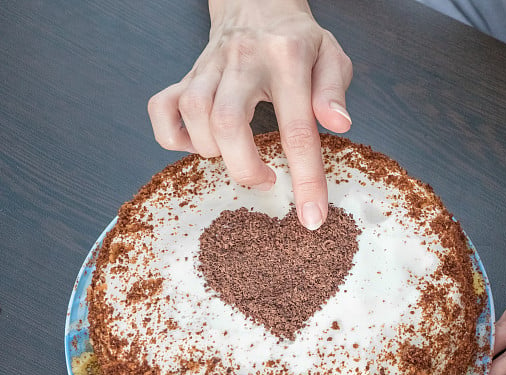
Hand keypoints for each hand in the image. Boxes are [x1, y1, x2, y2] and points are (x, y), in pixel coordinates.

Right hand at [147, 0, 352, 229]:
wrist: (257, 0)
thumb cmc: (299, 39)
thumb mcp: (331, 56)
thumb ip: (335, 91)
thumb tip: (338, 125)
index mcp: (287, 59)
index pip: (297, 129)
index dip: (305, 179)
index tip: (312, 217)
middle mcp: (243, 61)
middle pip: (227, 122)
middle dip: (244, 168)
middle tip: (266, 179)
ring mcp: (210, 66)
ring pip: (192, 114)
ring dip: (212, 151)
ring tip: (238, 157)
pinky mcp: (187, 74)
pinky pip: (161, 108)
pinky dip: (174, 137)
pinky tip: (200, 145)